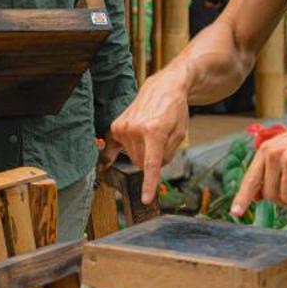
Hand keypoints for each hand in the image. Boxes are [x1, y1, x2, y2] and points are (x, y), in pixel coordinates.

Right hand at [107, 74, 190, 205]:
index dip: (148, 184)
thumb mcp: (179, 134)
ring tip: (149, 135)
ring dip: (142, 152)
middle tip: (160, 143)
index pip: (151, 164)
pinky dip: (116, 154)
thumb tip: (152, 168)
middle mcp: (135, 129)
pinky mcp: (116, 126)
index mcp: (154, 131)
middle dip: (152, 159)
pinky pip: (114, 149)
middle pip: (142, 162)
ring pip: (132, 157)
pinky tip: (107, 164)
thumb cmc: (174, 109)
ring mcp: (124, 127)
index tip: (145, 198)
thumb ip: (167, 154)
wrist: (163, 88)